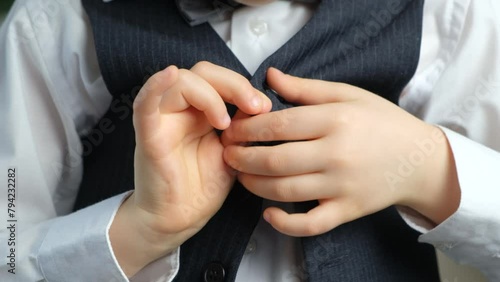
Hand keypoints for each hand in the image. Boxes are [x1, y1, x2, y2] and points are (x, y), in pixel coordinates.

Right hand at [110, 62, 270, 275]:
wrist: (182, 218)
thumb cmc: (204, 186)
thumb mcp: (232, 151)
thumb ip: (242, 126)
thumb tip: (260, 104)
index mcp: (200, 111)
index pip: (219, 79)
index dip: (243, 86)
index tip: (265, 107)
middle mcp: (181, 110)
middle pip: (202, 72)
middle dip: (233, 84)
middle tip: (255, 106)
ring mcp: (164, 120)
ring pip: (181, 81)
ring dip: (210, 94)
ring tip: (226, 122)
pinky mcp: (149, 136)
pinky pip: (145, 104)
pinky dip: (155, 85)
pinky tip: (169, 75)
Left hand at [222, 68, 459, 236]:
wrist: (420, 159)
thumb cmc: (382, 122)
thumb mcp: (348, 95)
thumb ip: (305, 88)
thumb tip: (269, 76)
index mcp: (336, 120)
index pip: (279, 124)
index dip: (248, 128)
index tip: (231, 129)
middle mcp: (337, 154)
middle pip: (276, 160)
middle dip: (242, 158)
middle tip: (227, 153)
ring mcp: (342, 186)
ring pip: (285, 191)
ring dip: (253, 185)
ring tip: (240, 175)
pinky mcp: (347, 210)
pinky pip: (311, 224)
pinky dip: (285, 224)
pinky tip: (268, 214)